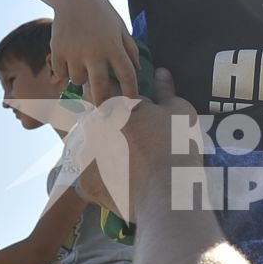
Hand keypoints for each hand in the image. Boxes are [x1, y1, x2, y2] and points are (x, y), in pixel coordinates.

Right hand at [50, 0, 142, 105]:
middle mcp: (94, 52)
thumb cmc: (102, 13)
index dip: (132, 93)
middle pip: (101, 88)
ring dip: (82, 79)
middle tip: (105, 115)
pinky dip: (64, 71)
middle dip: (104, 105)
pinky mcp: (57, 50)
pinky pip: (61, 72)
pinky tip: (68, 61)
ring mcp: (74, 52)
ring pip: (78, 81)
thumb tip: (137, 70)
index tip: (133, 104)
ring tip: (83, 68)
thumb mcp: (120, 28)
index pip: (127, 75)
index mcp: (114, 46)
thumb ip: (130, 49)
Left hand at [69, 67, 195, 219]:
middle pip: (90, 118)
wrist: (166, 191)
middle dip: (101, 123)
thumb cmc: (175, 145)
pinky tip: (114, 182)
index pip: (102, 90)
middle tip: (126, 136)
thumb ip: (165, 90)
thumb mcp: (178, 112)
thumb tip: (160, 72)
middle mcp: (93, 126)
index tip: (124, 107)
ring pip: (84, 147)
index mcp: (113, 105)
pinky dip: (96, 178)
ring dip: (96, 150)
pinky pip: (85, 178)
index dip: (111, 96)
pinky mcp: (85, 182)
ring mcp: (85, 155)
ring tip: (121, 162)